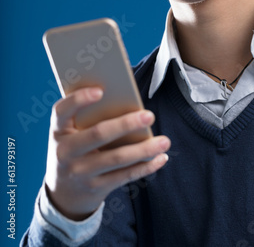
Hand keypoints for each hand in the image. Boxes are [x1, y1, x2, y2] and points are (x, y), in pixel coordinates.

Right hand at [44, 87, 170, 219]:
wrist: (63, 193)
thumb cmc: (75, 148)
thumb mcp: (71, 133)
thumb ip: (88, 117)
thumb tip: (126, 99)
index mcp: (58, 131)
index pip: (62, 111)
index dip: (79, 99)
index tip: (101, 90)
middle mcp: (65, 152)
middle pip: (98, 134)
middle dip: (126, 124)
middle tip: (149, 115)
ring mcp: (80, 172)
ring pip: (116, 159)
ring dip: (143, 149)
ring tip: (164, 141)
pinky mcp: (95, 188)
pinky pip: (124, 176)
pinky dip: (145, 167)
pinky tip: (160, 158)